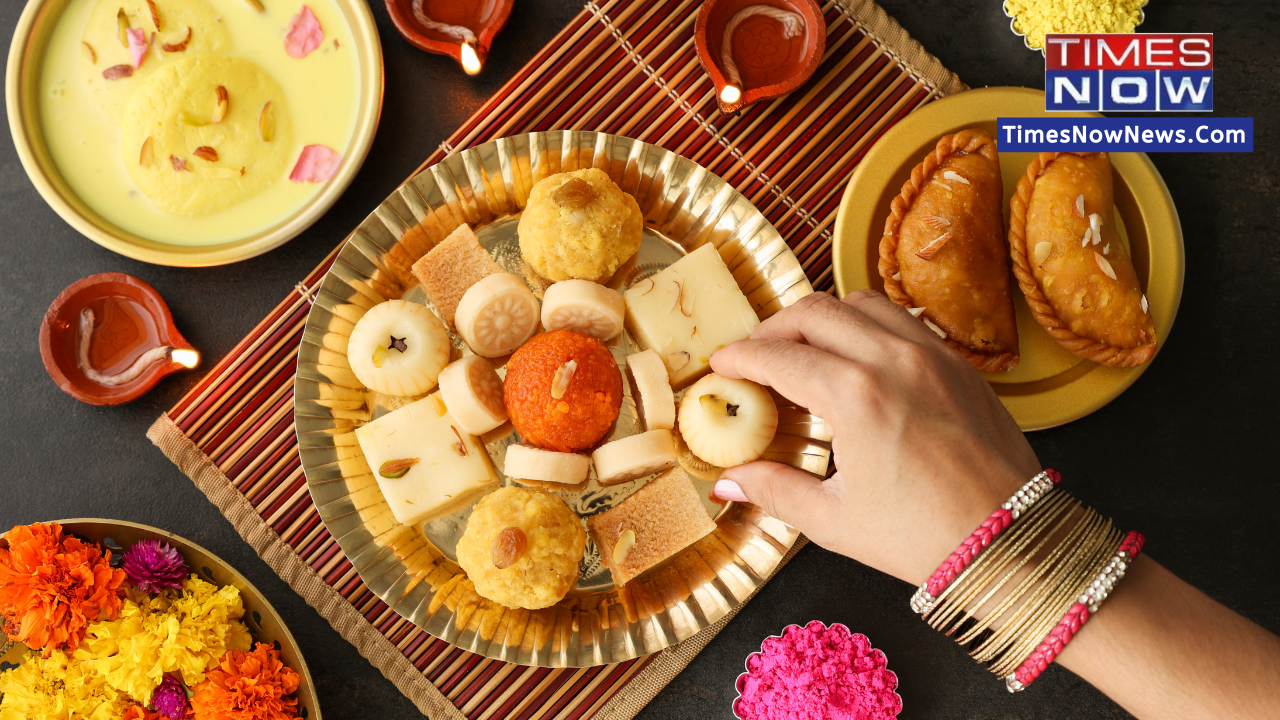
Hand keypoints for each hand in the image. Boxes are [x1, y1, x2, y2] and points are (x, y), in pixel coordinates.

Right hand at [709, 290, 1041, 584]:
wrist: (1012, 544)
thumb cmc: (924, 538)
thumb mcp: (835, 520)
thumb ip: (774, 490)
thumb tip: (728, 482)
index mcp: (856, 398)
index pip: (778, 357)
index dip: (740, 357)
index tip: (721, 364)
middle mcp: (893, 360)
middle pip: (815, 312)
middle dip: (774, 328)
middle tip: (755, 355)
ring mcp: (933, 355)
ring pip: (862, 303)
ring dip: (823, 317)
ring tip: (804, 348)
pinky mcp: (960, 364)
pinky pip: (903, 320)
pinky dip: (868, 325)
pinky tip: (857, 357)